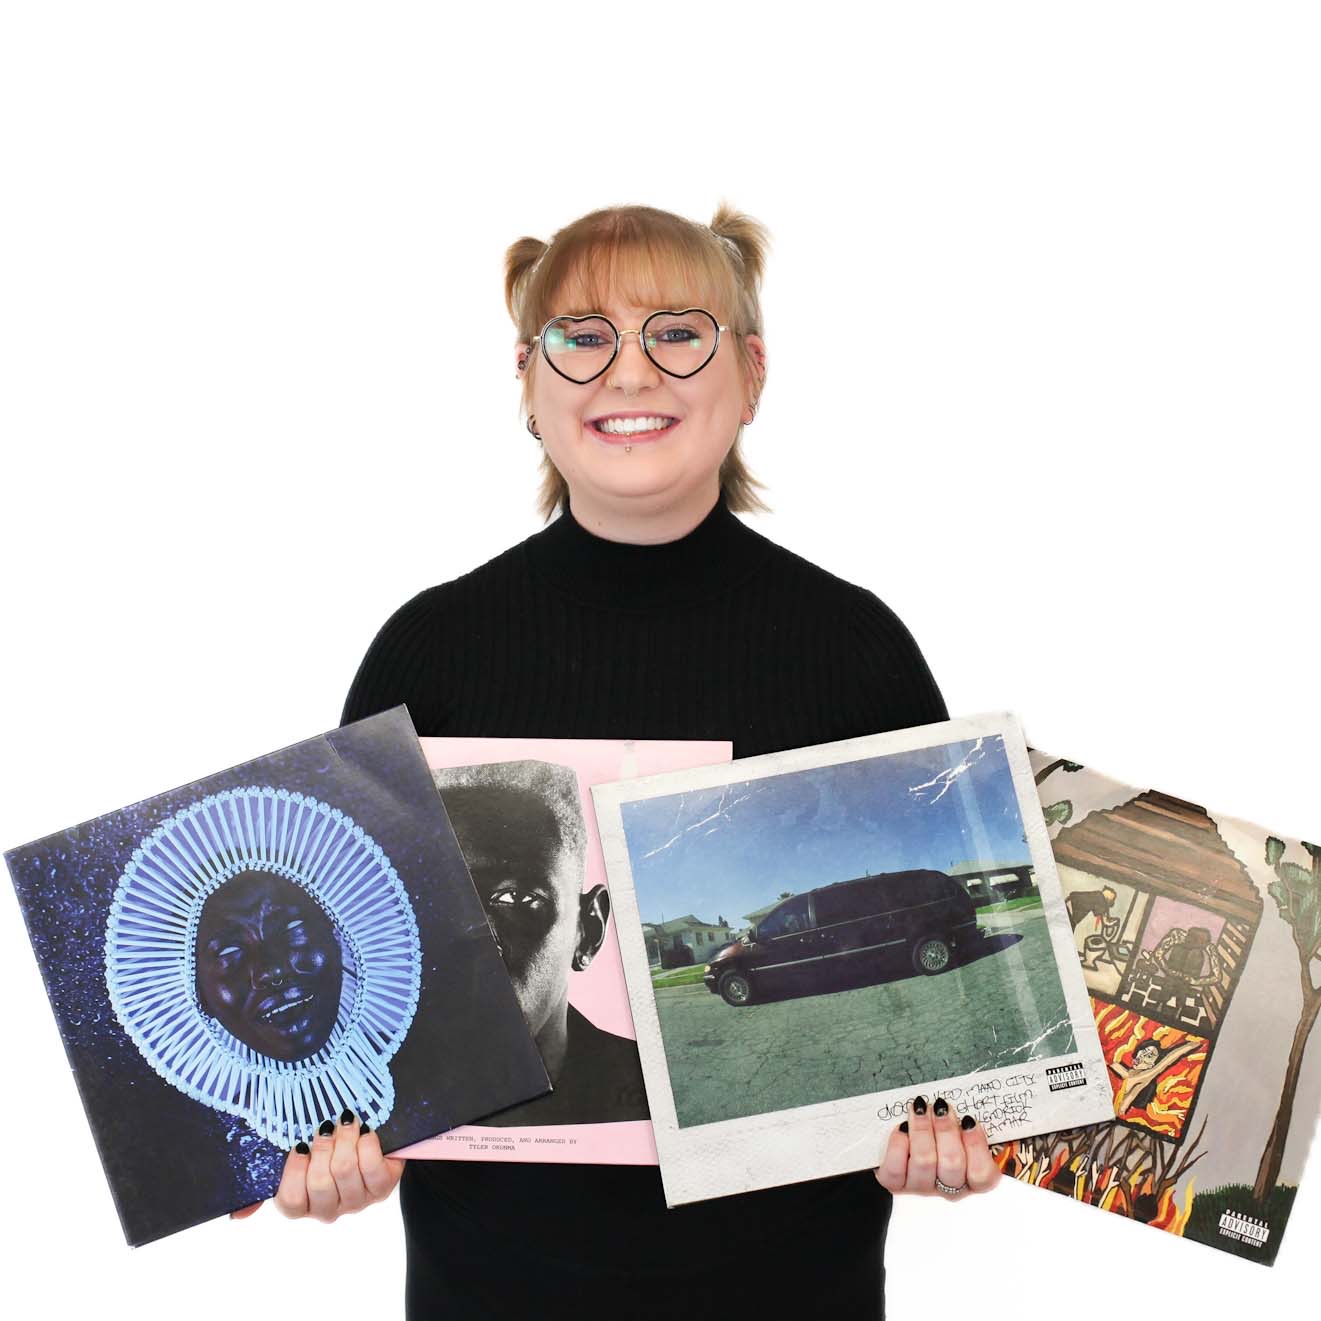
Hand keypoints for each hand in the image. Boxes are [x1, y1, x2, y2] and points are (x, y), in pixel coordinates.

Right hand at [230, 1111, 404, 1223]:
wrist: (366, 1131)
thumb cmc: (321, 1141)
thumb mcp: (289, 1152)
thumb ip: (263, 1176)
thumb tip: (236, 1215)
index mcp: (301, 1204)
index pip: (289, 1202)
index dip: (294, 1172)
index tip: (299, 1145)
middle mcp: (328, 1209)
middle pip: (320, 1184)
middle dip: (323, 1147)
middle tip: (325, 1127)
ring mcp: (356, 1200)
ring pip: (345, 1171)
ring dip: (345, 1139)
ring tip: (346, 1122)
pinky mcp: (382, 1188)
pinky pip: (372, 1168)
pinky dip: (367, 1144)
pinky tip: (365, 1131)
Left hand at [874, 1095, 999, 1199]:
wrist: (899, 1157)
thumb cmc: (937, 1137)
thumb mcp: (958, 1133)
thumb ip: (967, 1127)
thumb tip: (969, 1112)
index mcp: (970, 1179)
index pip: (983, 1175)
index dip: (976, 1146)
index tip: (968, 1119)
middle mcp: (947, 1188)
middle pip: (952, 1164)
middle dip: (946, 1129)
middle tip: (940, 1106)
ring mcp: (921, 1187)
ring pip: (924, 1162)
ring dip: (922, 1129)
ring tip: (919, 1109)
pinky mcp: (896, 1184)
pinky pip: (897, 1169)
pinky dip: (898, 1145)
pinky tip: (901, 1129)